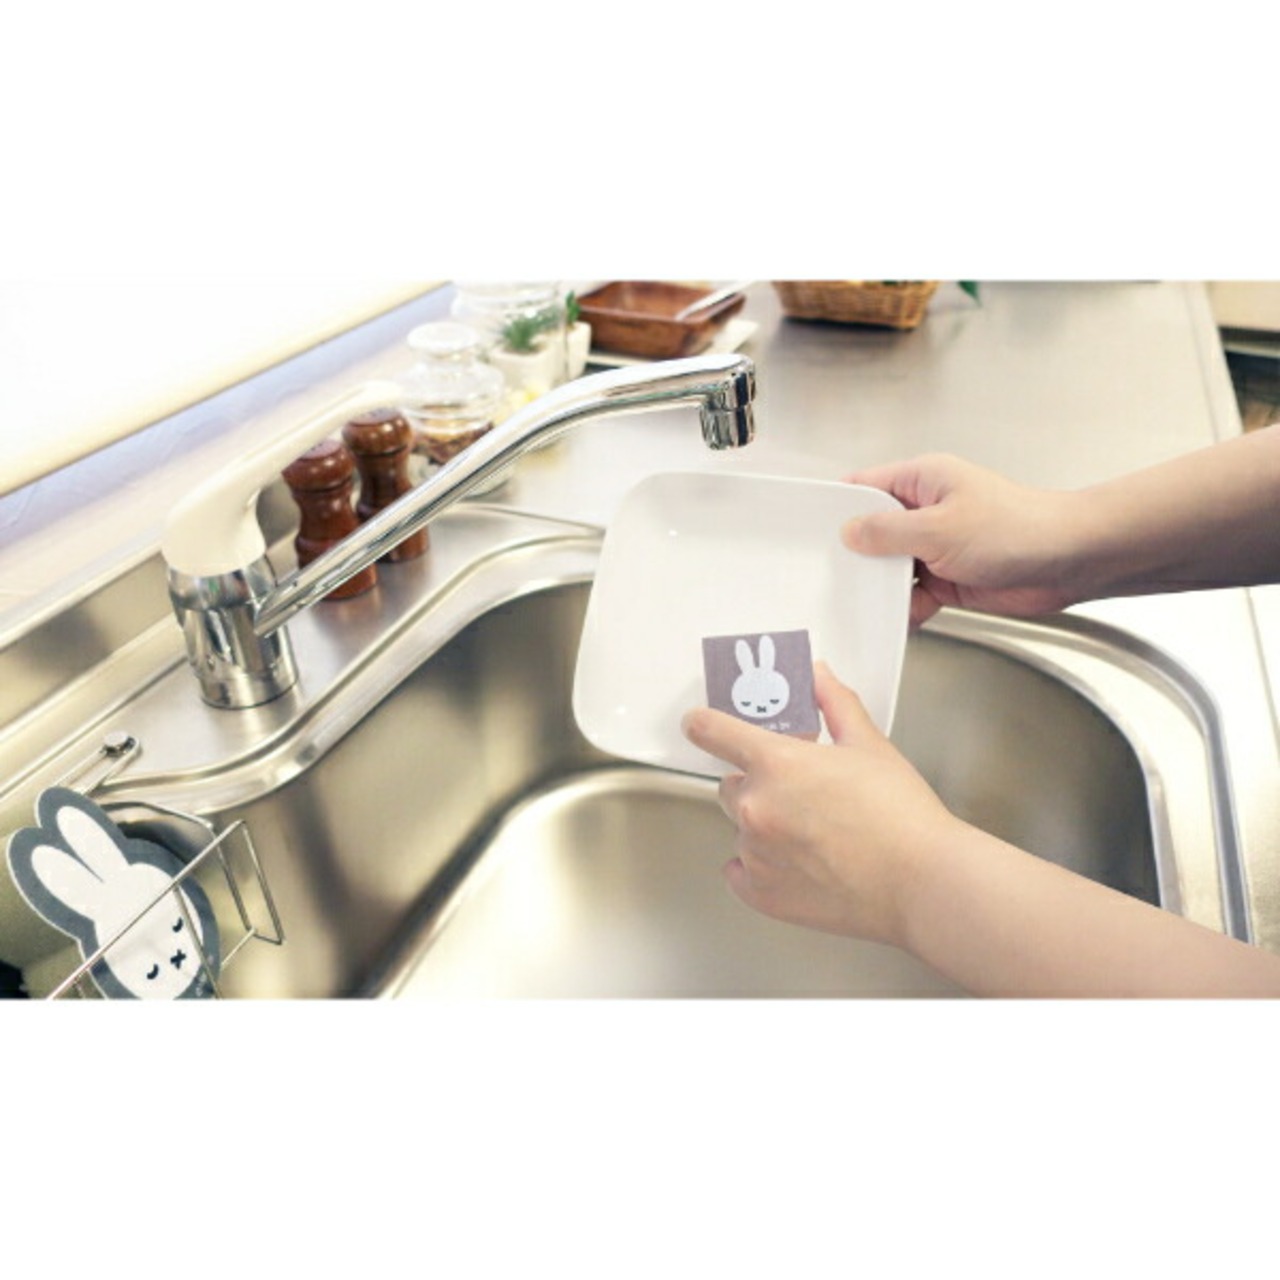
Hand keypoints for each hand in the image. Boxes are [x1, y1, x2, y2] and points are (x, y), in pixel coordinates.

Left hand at [681, 663, 960, 948]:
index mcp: (777, 764)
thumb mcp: (869, 745)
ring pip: (741, 831)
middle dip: (758, 784)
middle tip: (800, 793)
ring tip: (813, 834)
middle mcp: (757, 808)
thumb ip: (835, 704)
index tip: (695, 724)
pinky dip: (760, 868)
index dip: (703, 724)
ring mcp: (756, 854)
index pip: (714, 732)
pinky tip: (796, 864)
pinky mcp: (763, 894)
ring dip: (764, 828)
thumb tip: (819, 678)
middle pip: (731, 786)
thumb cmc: (901, 819)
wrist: (921, 882)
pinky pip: (741, 874)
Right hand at [843, 453, 1083, 626]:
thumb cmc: (1016, 528)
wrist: (1068, 561)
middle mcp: (926, 511)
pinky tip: (894, 619)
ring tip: (859, 602)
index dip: (837, 508)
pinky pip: (912, 594)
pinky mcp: (948, 578)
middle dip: (855, 555)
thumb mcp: (939, 527)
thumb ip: (888, 532)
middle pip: (872, 531)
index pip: (864, 487)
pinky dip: (903, 608)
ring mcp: (936, 546)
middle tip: (829, 574)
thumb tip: (850, 533)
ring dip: (880, 587)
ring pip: (890, 567)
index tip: (809, 530)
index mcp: (921, 481)